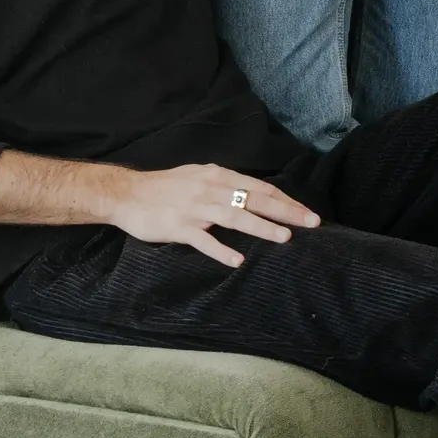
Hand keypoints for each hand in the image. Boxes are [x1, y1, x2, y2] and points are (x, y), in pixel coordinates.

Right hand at [111, 163, 320, 269]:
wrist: (127, 193)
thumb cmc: (165, 187)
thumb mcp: (199, 176)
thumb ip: (224, 184)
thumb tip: (252, 194)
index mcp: (217, 176)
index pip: (260, 187)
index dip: (285, 200)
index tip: (306, 212)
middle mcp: (210, 188)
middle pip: (255, 199)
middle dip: (286, 211)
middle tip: (311, 223)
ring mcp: (195, 208)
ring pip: (234, 217)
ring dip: (261, 227)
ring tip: (284, 238)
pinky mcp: (179, 227)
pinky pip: (203, 240)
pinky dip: (221, 251)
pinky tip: (237, 261)